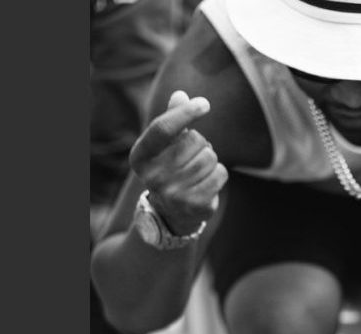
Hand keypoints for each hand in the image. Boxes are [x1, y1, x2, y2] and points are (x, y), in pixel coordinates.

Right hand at [129, 90, 227, 234]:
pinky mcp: (193, 205)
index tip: (204, 104)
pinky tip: (208, 181)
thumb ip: (172, 118)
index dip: (185, 113)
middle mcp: (152, 176)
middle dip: (201, 143)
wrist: (172, 211)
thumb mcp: (166, 143)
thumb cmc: (170, 167)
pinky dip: (219, 174)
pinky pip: (220, 174)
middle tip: (193, 155)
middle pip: (193, 140)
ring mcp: (172, 193)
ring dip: (210, 159)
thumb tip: (181, 95)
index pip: (163, 128)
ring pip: (209, 157)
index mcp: (140, 156)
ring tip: (199, 169)